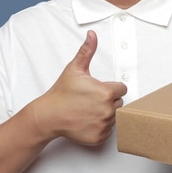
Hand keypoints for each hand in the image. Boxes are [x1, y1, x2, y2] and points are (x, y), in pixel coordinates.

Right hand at [32, 30, 126, 144]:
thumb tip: (92, 35)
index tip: (99, 89)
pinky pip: (108, 130)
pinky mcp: (99, 137)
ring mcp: (104, 125)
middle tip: (91, 99)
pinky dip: (100, 126)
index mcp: (106, 92)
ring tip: (89, 110)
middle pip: (119, 103)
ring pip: (114, 117)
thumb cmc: (62, 93)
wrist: (49, 115)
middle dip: (109, 100)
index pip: (122, 89)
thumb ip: (87, 51)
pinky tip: (88, 120)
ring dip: (105, 113)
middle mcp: (108, 110)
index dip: (111, 87)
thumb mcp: (75, 69)